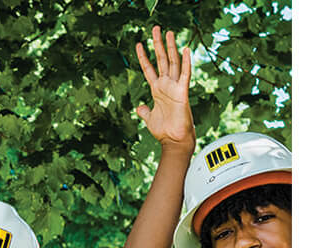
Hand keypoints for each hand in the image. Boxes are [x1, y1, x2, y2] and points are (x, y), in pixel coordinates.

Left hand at [134, 26, 194, 148]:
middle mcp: (166, 85)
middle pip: (161, 60)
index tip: (138, 44)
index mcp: (157, 90)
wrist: (174, 141)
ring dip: (171, 48)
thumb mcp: (149, 118)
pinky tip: (186, 50)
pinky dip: (186, 63)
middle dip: (157, 44)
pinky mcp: (182, 93)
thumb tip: (139, 107)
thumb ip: (144, 111)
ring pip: (173, 63)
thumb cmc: (164, 131)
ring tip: (169, 32)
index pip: (149, 69)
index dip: (143, 57)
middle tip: (155, 29)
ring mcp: (175, 88)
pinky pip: (185, 75)